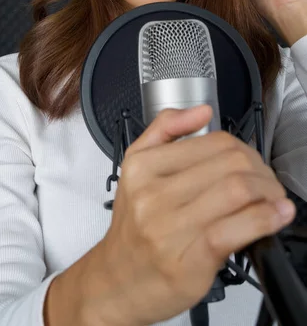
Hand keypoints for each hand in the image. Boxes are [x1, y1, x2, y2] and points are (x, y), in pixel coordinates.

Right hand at [96, 104, 295, 325]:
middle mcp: (152, 194)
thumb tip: (201, 111)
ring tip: (273, 200)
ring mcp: (169, 228)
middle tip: (267, 183)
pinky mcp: (188, 260)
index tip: (251, 162)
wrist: (116, 279)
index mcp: (143, 166)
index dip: (244, 149)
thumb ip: (164, 129)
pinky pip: (236, 229)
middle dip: (261, 171)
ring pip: (238, 191)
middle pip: (230, 164)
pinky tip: (274, 217)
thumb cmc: (133, 227)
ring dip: (269, 193)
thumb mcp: (135, 167)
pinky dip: (265, 219)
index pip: (212, 141)